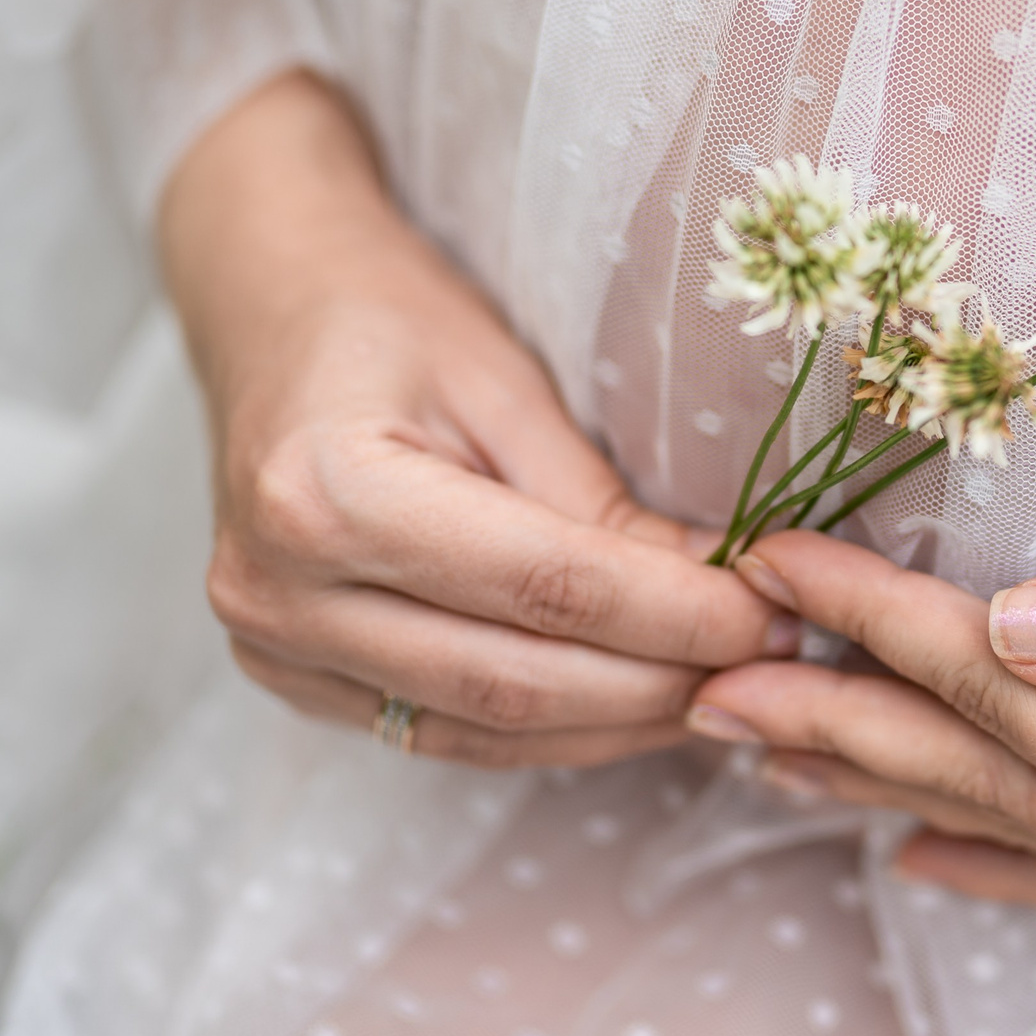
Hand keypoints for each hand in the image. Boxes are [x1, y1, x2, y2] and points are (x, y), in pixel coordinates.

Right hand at [160, 72, 798, 765]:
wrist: (263, 303)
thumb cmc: (387, 315)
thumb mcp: (503, 380)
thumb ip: (601, 501)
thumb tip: (725, 591)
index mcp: (326, 496)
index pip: (542, 588)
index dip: (673, 615)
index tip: (773, 615)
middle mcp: (278, 592)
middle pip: (513, 680)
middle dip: (659, 682)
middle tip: (767, 662)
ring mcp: (272, 649)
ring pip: (484, 729)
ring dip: (616, 725)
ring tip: (717, 690)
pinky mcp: (289, 679)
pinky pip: (443, 732)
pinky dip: (550, 730)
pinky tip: (631, 706)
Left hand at [689, 532, 1035, 931]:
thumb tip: (1016, 620)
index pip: (994, 684)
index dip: (871, 618)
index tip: (763, 556)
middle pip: (970, 774)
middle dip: (827, 717)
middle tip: (694, 675)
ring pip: (1006, 826)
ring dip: (876, 786)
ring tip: (761, 755)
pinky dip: (987, 857)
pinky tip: (921, 855)